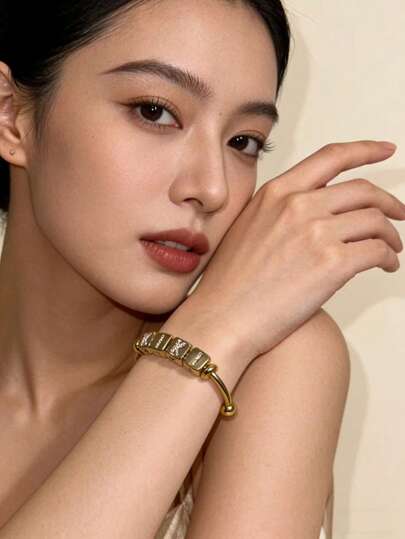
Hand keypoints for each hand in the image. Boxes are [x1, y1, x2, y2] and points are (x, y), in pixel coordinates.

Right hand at [189, 141, 403, 362]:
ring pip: (375, 221)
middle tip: (398, 215)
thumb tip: (317, 216)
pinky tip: (385, 266)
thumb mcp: (248, 228)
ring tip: (391, 250)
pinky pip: (377, 251)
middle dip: (388, 203)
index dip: (365, 150)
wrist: (222, 317)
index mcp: (276, 193)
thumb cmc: (229, 283)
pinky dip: (389, 257)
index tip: (385, 150)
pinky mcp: (332, 263)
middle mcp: (297, 205)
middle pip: (363, 190)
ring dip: (390, 235)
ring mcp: (315, 232)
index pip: (331, 158)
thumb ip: (281, 213)